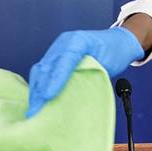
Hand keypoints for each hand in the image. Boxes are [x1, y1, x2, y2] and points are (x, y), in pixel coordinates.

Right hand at [26, 28, 144, 117]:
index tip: (48, 95)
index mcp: (78, 41)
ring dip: (36, 90)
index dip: (55, 79)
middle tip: (36, 110)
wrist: (117, 41)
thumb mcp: (108, 64)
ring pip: (41, 70)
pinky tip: (37, 99)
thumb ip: (91, 76)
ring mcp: (57, 48)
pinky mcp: (55, 56)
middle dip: (40, 89)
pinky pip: (43, 71)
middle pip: (47, 66)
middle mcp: (64, 42)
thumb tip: (76, 96)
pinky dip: (39, 86)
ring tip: (33, 108)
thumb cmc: (115, 52)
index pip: (64, 60)